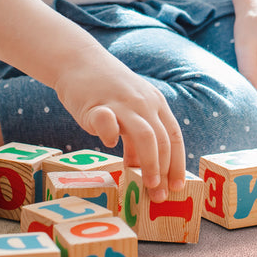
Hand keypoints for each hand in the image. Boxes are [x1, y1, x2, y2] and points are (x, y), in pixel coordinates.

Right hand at [52, 51, 183, 201]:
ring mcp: (122, 102)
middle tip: (159, 195)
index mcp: (156, 104)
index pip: (174, 137)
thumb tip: (144, 172)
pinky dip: (110, 135)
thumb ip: (137, 139)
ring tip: (147, 184)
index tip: (177, 187)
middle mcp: (144, 103)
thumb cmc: (105, 91)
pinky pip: (107, 121)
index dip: (177, 164)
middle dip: (163, 171)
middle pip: (163, 141)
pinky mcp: (97, 104)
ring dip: (150, 163)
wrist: (78, 61)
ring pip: (146, 135)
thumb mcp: (129, 112)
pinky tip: (109, 145)